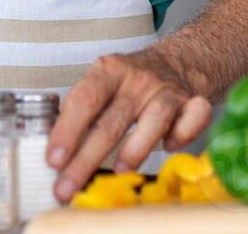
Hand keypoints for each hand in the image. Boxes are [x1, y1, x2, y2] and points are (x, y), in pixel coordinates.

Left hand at [47, 52, 213, 203]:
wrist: (177, 61)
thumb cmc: (130, 81)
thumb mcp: (100, 81)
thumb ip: (80, 108)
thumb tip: (55, 147)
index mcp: (108, 70)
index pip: (84, 100)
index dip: (67, 131)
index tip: (53, 160)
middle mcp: (138, 79)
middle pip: (112, 120)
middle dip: (87, 159)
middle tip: (68, 186)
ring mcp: (167, 90)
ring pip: (155, 118)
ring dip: (135, 148)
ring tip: (119, 172)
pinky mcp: (192, 102)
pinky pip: (194, 117)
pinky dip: (183, 133)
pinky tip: (170, 146)